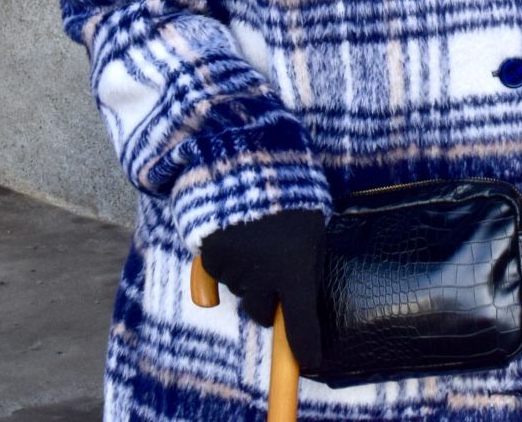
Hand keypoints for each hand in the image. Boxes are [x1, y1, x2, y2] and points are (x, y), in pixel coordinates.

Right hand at [198, 208, 326, 368]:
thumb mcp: (311, 232)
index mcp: (293, 267)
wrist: (250, 159)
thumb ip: (307, 268)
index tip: (310, 361)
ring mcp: (233, 266)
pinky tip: (238, 234)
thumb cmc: (292, 197)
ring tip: (256, 238)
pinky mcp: (210, 256)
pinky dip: (228, 263)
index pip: (300, 322)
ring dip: (249, 277)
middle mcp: (262, 274)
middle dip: (268, 302)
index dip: (305, 346)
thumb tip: (302, 302)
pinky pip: (220, 274)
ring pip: (240, 291)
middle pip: (261, 313)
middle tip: (275, 272)